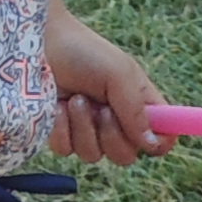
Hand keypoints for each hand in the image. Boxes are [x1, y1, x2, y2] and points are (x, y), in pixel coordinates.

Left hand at [44, 5, 160, 165]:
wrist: (40, 44)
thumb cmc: (84, 52)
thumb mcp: (119, 73)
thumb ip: (136, 110)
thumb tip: (152, 143)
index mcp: (139, 105)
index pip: (161, 138)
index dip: (159, 143)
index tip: (148, 138)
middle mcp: (116, 122)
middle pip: (126, 156)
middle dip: (112, 135)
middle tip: (102, 109)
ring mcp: (87, 130)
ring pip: (93, 155)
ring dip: (83, 126)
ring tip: (75, 98)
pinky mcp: (60, 134)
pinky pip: (66, 150)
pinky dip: (61, 128)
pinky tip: (57, 106)